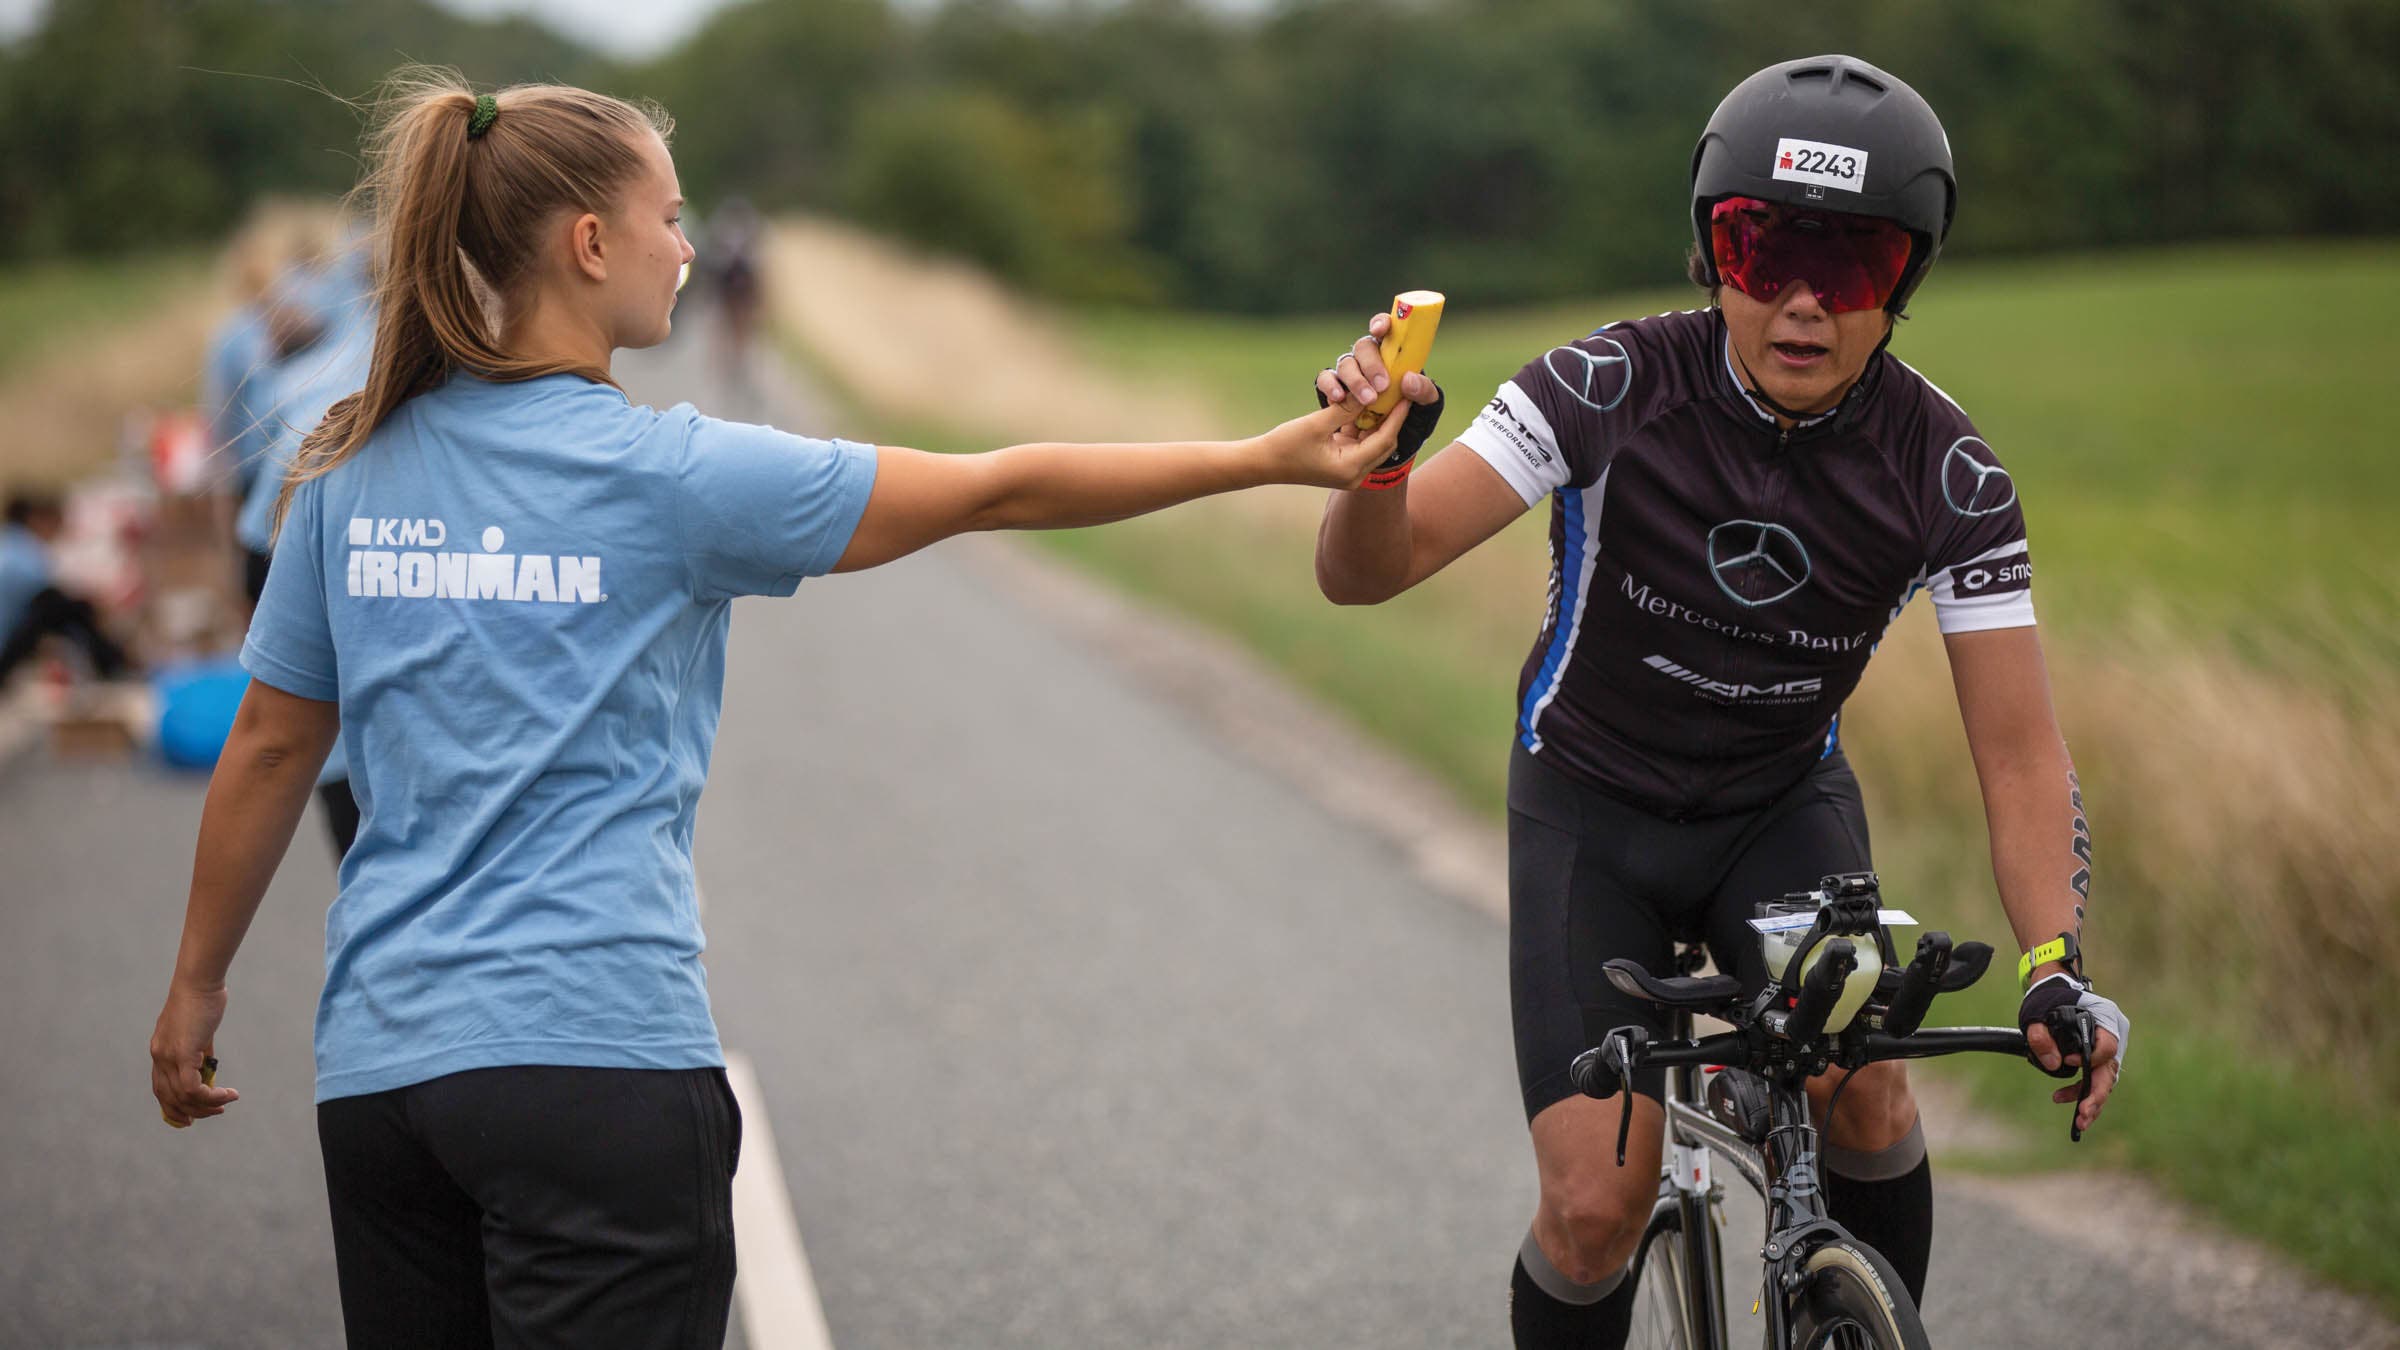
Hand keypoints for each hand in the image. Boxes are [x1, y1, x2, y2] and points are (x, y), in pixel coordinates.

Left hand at [151, 981, 236, 1127]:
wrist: (199, 981)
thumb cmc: (202, 1000)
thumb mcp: (199, 1032)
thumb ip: (200, 1053)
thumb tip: (208, 1072)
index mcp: (160, 1051)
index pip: (161, 1089)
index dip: (174, 1108)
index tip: (190, 1118)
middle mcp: (159, 1057)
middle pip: (169, 1098)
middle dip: (191, 1112)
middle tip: (215, 1112)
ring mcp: (168, 1056)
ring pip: (183, 1097)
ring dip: (207, 1105)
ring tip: (226, 1101)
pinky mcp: (182, 1053)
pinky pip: (193, 1087)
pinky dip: (211, 1096)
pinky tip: (228, 1094)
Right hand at [1257, 399, 1410, 488]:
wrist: (1263, 463)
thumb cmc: (1286, 444)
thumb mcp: (1317, 423)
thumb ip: (1347, 408)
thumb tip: (1372, 392)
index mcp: (1350, 468)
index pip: (1385, 439)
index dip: (1397, 416)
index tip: (1407, 395)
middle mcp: (1353, 475)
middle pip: (1384, 444)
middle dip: (1391, 419)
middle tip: (1398, 394)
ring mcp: (1348, 472)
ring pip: (1373, 443)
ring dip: (1377, 422)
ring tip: (1384, 397)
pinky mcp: (1341, 465)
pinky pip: (1360, 444)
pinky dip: (1363, 427)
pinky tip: (1365, 407)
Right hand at [1314, 310, 1441, 411]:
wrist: (1394, 429)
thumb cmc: (1411, 406)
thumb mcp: (1426, 400)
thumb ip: (1423, 390)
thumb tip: (1408, 380)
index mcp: (1391, 349)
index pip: (1384, 327)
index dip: (1380, 323)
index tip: (1379, 330)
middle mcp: (1367, 356)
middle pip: (1363, 348)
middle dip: (1372, 365)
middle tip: (1383, 385)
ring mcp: (1349, 370)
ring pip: (1345, 365)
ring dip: (1356, 381)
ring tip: (1368, 400)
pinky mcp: (1334, 386)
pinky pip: (1326, 380)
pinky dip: (1330, 387)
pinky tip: (1338, 398)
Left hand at [2020, 971, 2127, 1134]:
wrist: (2053, 991)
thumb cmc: (2048, 999)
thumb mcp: (2037, 1012)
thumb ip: (2041, 1036)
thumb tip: (2054, 1065)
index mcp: (2106, 1018)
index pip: (2108, 1046)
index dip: (2090, 1059)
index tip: (2068, 1062)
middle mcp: (2113, 1035)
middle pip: (2110, 1070)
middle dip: (2096, 1095)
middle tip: (2082, 1115)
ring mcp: (2108, 1048)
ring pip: (2104, 1080)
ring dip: (2091, 1101)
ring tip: (2079, 1122)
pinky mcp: (2098, 1058)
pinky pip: (2094, 1078)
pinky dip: (2081, 1092)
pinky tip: (2061, 1098)